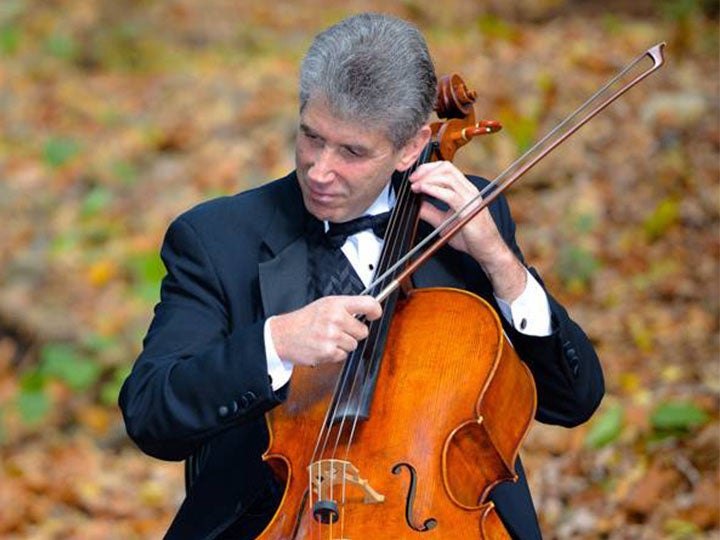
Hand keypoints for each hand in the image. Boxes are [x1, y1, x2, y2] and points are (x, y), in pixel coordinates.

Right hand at [269, 295, 381, 366]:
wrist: (283, 335)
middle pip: (363, 331)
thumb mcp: (324, 305)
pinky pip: (343, 355)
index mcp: (336, 304)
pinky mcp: (328, 351)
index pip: (367, 303)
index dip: (375, 310)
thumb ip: (345, 307)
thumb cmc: (304, 320)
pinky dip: (335, 354)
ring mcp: (332, 335)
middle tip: (338, 330)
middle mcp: (335, 318)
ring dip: (343, 344)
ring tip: (328, 338)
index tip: (374, 314)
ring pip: (354, 344)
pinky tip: (323, 346)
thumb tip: (368, 309)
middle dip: (353, 333)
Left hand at [409, 161, 526, 301]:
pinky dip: (433, 189)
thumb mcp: (443, 222)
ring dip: (427, 178)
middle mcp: (469, 190)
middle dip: (426, 170)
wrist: (487, 250)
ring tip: (415, 186)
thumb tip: (415, 203)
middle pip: (446, 168)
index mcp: (465, 190)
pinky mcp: (468, 209)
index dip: (429, 168)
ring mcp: (470, 198)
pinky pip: (449, 194)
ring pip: (447, 176)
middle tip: (412, 179)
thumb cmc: (470, 237)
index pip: (447, 168)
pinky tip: (422, 190)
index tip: (415, 177)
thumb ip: (430, 211)